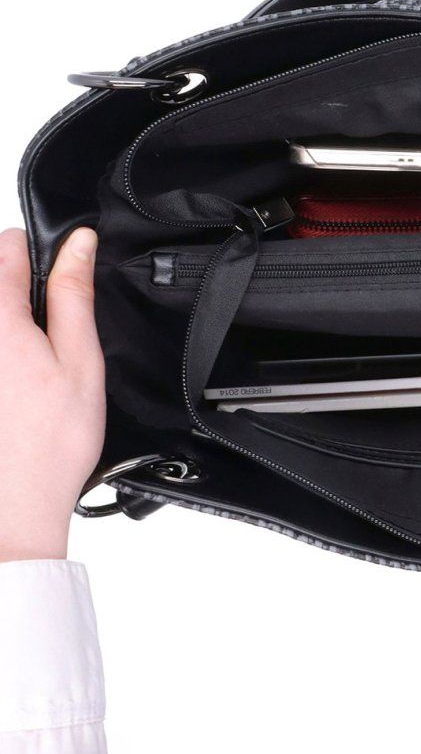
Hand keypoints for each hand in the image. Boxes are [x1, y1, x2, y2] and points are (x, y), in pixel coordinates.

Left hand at [0, 227, 105, 561]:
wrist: (11, 509)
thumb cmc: (50, 446)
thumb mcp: (80, 361)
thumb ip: (73, 294)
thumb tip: (79, 243)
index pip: (7, 249)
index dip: (39, 255)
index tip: (58, 277)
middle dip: (21, 301)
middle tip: (48, 346)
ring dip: (10, 337)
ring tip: (28, 381)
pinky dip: (7, 368)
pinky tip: (13, 401)